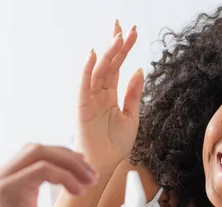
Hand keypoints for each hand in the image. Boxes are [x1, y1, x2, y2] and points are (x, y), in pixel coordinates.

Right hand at [0, 144, 97, 206]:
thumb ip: (36, 189)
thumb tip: (60, 171)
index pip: (30, 155)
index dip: (61, 157)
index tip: (84, 168)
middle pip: (35, 149)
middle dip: (68, 157)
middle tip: (91, 173)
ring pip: (40, 154)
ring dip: (71, 165)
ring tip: (90, 181)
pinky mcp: (6, 192)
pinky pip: (44, 169)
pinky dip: (67, 177)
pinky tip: (79, 192)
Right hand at [77, 20, 143, 170]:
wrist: (105, 165)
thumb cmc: (115, 145)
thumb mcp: (131, 117)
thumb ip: (134, 94)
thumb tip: (138, 71)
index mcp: (111, 96)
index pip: (118, 67)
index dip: (124, 50)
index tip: (131, 32)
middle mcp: (100, 94)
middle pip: (108, 64)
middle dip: (116, 45)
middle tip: (124, 27)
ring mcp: (90, 99)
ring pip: (99, 71)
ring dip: (107, 54)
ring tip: (117, 37)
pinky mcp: (82, 108)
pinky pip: (84, 86)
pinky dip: (88, 71)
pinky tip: (94, 56)